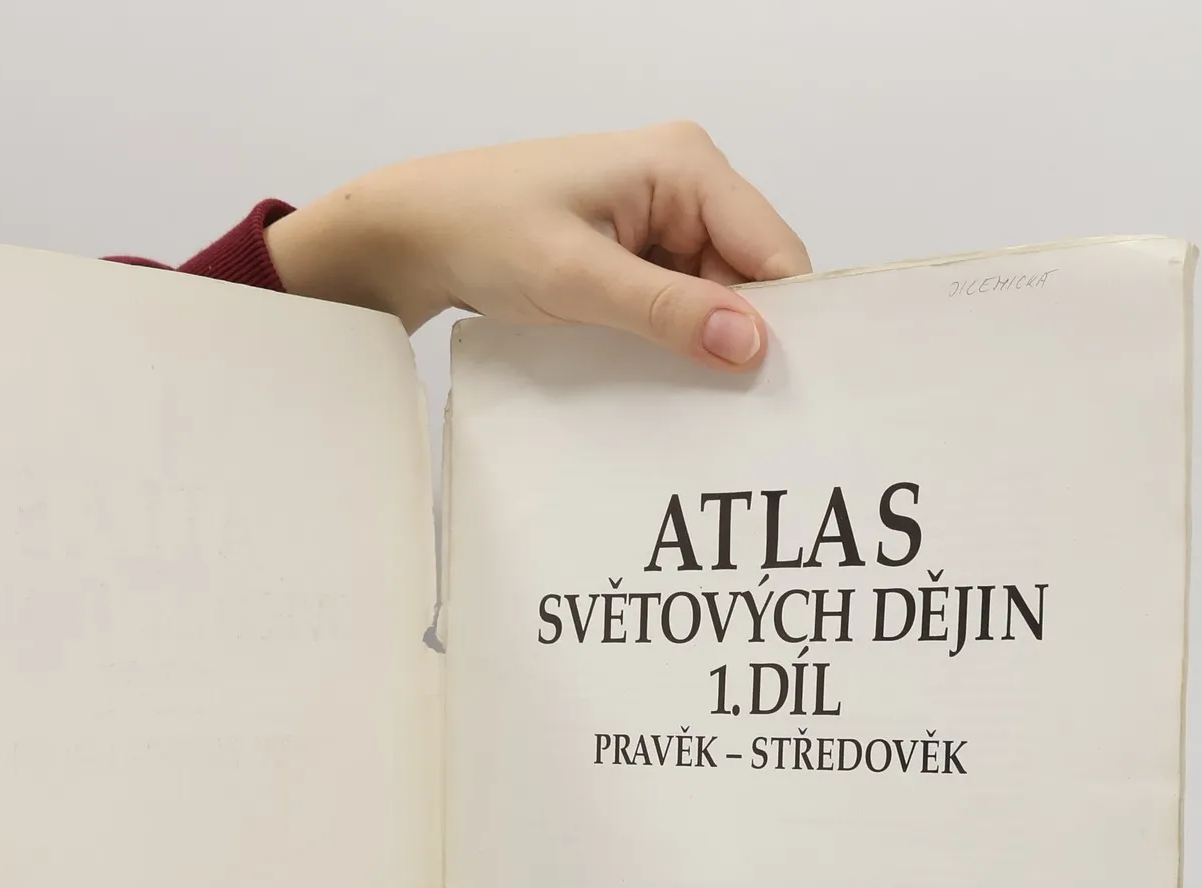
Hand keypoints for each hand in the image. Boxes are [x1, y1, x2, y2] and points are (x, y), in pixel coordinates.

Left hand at [265, 123, 811, 371]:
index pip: (773, 249)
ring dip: (704, 344)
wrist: (418, 233)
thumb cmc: (483, 232)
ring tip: (687, 397)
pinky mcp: (639, 249)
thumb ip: (667, 312)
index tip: (779, 388)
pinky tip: (659, 374)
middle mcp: (686, 181)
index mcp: (685, 164)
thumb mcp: (578, 278)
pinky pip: (681, 302)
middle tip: (734, 411)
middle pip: (752, 275)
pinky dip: (675, 339)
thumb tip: (751, 343)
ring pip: (718, 296)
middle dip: (743, 336)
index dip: (783, 319)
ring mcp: (663, 216)